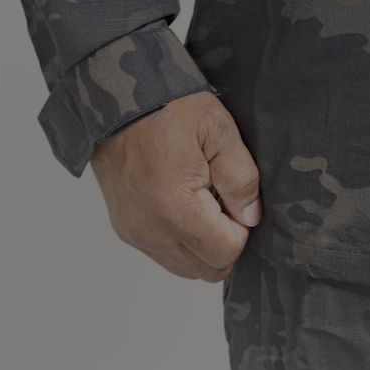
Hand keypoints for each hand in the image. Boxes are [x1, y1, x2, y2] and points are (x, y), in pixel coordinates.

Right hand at [89, 91, 261, 280]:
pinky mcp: (124, 229)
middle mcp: (149, 231)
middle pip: (206, 270)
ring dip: (201, 244)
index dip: (242, 228)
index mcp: (175, 209)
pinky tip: (182, 202)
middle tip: (222, 200)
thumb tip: (251, 217)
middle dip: (224, 241)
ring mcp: (134, 233)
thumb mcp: (218, 130)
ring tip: (202, 199)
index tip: (235, 197)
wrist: (118, 99)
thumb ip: (241, 178)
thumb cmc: (168, 108)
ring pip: (184, 268)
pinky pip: (162, 254)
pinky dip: (180, 239)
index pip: (226, 252)